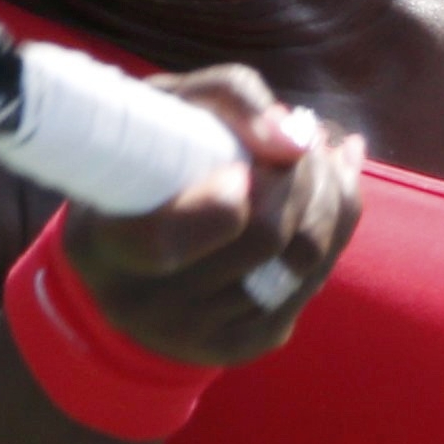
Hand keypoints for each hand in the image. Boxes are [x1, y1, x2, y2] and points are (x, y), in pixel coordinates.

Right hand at [58, 64, 363, 364]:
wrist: (126, 260)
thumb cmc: (145, 164)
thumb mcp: (159, 112)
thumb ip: (224, 99)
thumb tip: (297, 137)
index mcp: (105, 245)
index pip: (169, 239)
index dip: (221, 203)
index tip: (240, 167)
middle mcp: (146, 304)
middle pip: (264, 239)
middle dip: (305, 175)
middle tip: (308, 137)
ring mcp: (196, 333)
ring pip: (303, 260)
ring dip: (331, 193)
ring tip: (327, 153)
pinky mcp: (242, 344)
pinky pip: (314, 280)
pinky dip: (338, 222)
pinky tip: (337, 183)